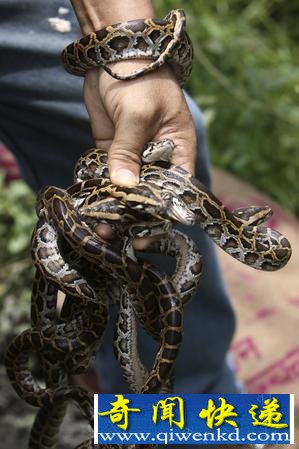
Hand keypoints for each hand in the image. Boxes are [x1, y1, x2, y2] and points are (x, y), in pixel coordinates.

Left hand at [84, 62, 196, 247]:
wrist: (115, 56)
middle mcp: (159, 158)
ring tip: (102, 230)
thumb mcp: (138, 115)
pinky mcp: (114, 152)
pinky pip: (109, 176)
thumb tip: (122, 186)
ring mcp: (136, 156)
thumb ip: (128, 150)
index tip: (148, 230)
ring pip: (128, 189)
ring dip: (116, 208)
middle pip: (151, 194)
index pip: (177, 189)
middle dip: (137, 216)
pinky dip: (101, 191)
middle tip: (120, 236)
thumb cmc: (140, 79)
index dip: (166, 212)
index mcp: (178, 150)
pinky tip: (92, 209)